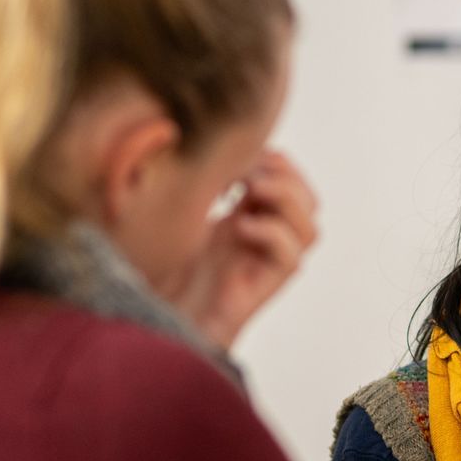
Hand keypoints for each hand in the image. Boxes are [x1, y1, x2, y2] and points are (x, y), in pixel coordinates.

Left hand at [169, 150, 317, 348]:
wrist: (149, 319)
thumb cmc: (150, 269)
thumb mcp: (168, 211)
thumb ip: (191, 183)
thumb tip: (195, 141)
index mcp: (244, 217)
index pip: (289, 181)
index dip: (274, 160)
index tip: (237, 157)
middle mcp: (261, 241)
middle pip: (309, 201)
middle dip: (285, 175)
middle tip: (247, 173)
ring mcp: (263, 264)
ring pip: (310, 228)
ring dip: (286, 199)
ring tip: (248, 191)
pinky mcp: (261, 288)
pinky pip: (291, 257)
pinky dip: (272, 234)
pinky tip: (239, 227)